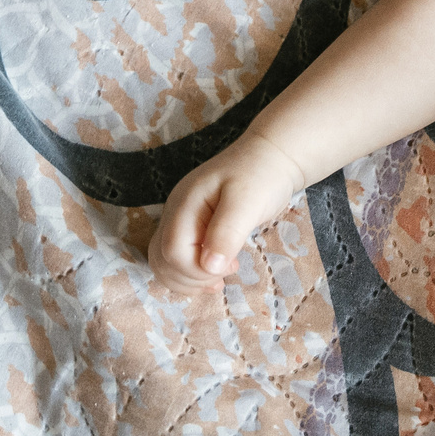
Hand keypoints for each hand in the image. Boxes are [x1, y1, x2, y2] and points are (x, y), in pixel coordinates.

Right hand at [148, 130, 307, 290]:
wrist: (272, 156)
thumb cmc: (262, 175)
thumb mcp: (248, 202)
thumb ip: (227, 233)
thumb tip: (208, 267)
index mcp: (185, 204)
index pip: (172, 252)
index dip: (197, 270)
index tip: (231, 266)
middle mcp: (176, 212)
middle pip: (162, 260)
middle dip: (191, 278)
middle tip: (227, 274)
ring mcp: (181, 219)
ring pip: (165, 263)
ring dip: (189, 280)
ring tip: (221, 279)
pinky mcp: (192, 227)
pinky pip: (178, 258)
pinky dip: (191, 273)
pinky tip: (215, 276)